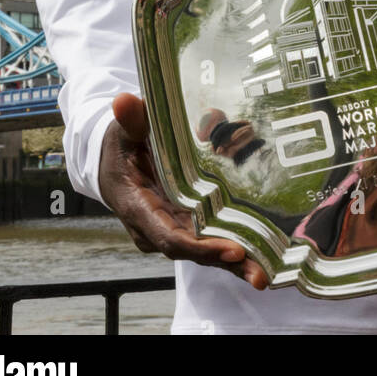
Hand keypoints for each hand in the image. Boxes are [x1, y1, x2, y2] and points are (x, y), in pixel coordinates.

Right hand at [97, 92, 267, 287]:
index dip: (200, 246)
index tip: (232, 249)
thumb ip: (130, 120)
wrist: (111, 165)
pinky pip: (207, 243)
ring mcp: (170, 229)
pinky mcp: (183, 226)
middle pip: (192, 251)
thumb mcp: (123, 130)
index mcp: (138, 208)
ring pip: (202, 252)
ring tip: (265, 274)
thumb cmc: (120, 145)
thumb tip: (124, 101)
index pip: (170, 236)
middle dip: (225, 262)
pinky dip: (230, 252)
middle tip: (260, 274)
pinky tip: (259, 258)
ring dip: (233, 264)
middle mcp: (154, 228)